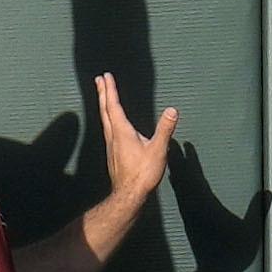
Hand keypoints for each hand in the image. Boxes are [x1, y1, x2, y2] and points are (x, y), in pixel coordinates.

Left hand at [95, 73, 174, 211]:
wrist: (129, 195)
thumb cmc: (143, 174)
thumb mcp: (158, 150)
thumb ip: (165, 130)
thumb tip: (172, 110)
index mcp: (122, 131)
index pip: (114, 106)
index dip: (110, 90)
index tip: (106, 76)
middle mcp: (113, 136)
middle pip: (105, 110)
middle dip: (103, 93)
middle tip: (99, 79)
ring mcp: (111, 145)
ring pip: (104, 120)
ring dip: (103, 105)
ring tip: (103, 95)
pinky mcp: (113, 153)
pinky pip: (108, 129)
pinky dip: (107, 118)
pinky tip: (111, 123)